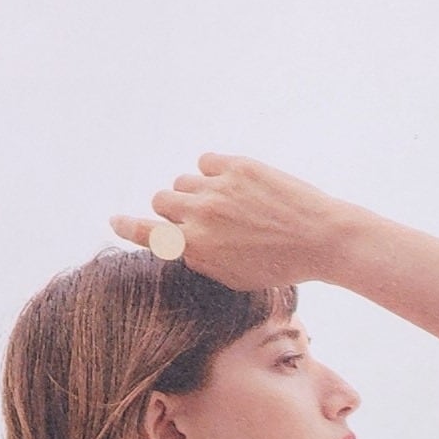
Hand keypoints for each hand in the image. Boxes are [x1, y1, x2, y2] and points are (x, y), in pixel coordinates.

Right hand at [110, 153, 354, 294]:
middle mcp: (200, 214)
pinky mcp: (237, 166)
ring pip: (184, 181)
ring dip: (195, 191)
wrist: (322, 239)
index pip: (147, 233)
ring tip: (225, 203)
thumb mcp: (233, 277)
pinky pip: (206, 161)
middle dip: (174, 208)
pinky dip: (213, 171)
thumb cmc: (280, 266)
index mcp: (196, 246)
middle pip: (162, 199)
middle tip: (198, 216)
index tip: (115, 219)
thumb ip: (200, 258)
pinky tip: (234, 184)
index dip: (127, 226)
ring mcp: (218, 187)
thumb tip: (179, 242)